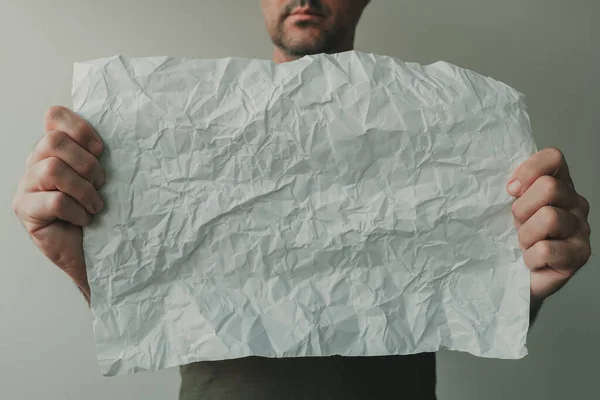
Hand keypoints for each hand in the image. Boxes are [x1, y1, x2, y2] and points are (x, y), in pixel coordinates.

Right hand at [12, 106, 104, 300]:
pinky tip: (84, 221)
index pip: (54, 116)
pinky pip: (55, 201)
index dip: (80, 128)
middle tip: (100, 184)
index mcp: (55, 149)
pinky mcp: (26, 210)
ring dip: (84, 189)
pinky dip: (78, 212)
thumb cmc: (100, 212)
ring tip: (95, 206)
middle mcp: (35, 163)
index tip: (100, 150)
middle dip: (87, 163)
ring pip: (53, 169)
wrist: (94, 252)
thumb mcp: (103, 177)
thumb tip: (125, 134)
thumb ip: (99, 155)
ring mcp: (26, 186)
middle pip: (54, 141)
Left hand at [508, 148, 590, 302]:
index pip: (553, 157)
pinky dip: (530, 257)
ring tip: (524, 244)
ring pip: (549, 218)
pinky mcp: (580, 255)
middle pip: (548, 187)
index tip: (510, 190)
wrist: (515, 276)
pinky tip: (531, 261)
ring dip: (525, 235)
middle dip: (522, 209)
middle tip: (517, 226)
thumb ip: (513, 188)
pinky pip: (547, 249)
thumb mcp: (507, 207)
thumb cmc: (510, 238)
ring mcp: (581, 229)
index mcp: (558, 184)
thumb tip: (511, 185)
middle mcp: (575, 202)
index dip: (529, 170)